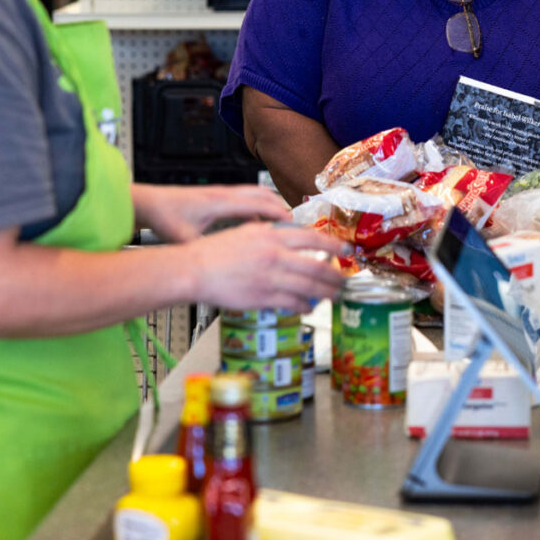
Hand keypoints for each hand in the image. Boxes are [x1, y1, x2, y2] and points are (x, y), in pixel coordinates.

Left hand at [133, 183, 290, 242]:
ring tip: (282, 222)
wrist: (149, 202)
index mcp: (220, 203)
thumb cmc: (164, 217)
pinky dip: (257, 207)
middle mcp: (224, 194)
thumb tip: (219, 268)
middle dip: (281, 207)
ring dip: (271, 205)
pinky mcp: (216, 196)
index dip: (278, 214)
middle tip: (295, 224)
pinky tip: (257, 224)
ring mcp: (221, 193)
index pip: (258, 204)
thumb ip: (205, 251)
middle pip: (263, 194)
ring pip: (255, 193)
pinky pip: (245, 197)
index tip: (294, 225)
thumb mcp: (185, 239)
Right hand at [191, 221, 346, 312]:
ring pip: (308, 286)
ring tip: (334, 296)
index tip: (346, 251)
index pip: (312, 238)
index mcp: (271, 235)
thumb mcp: (247, 231)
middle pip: (316, 266)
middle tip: (345, 280)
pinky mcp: (262, 297)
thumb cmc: (215, 251)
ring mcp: (269, 277)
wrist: (194, 269)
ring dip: (326, 293)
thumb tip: (293, 237)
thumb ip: (272, 234)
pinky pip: (292, 303)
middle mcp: (274, 254)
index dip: (333, 246)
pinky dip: (304, 306)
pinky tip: (309, 307)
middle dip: (335, 276)